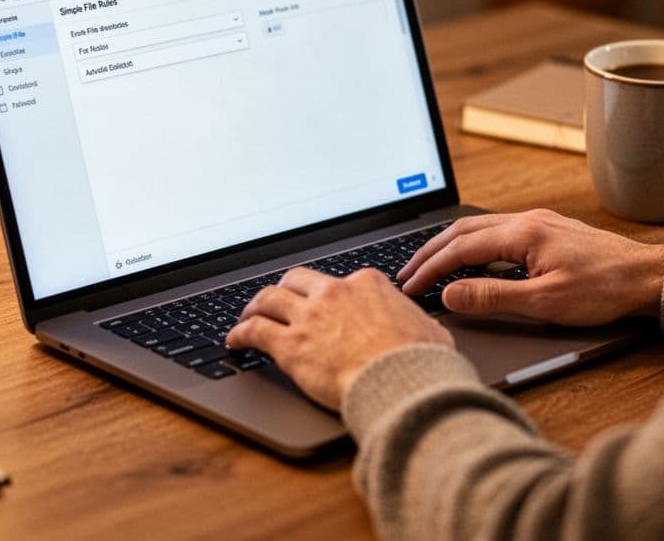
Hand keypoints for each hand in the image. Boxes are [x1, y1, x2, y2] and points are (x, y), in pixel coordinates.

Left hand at [226, 267, 453, 409]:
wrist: (404, 382)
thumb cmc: (420, 362)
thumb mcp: (428, 329)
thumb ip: (414, 322)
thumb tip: (423, 328)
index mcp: (366, 284)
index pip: (337, 280)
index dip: (324, 293)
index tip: (320, 304)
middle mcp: (334, 293)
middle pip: (295, 280)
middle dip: (283, 289)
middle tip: (275, 301)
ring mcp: (310, 316)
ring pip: (268, 299)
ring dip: (254, 307)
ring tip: (246, 316)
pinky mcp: (290, 344)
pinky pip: (254, 331)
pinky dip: (240, 333)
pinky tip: (235, 341)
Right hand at [398, 209, 663, 325]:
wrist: (648, 278)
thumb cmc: (605, 289)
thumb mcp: (544, 302)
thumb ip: (492, 297)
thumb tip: (450, 294)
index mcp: (522, 233)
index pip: (460, 249)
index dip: (429, 268)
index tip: (409, 286)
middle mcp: (527, 220)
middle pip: (462, 231)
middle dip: (430, 251)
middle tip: (406, 273)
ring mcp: (538, 223)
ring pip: (479, 228)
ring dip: (449, 246)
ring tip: (428, 265)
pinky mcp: (548, 231)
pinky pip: (497, 232)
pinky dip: (472, 244)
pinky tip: (470, 259)